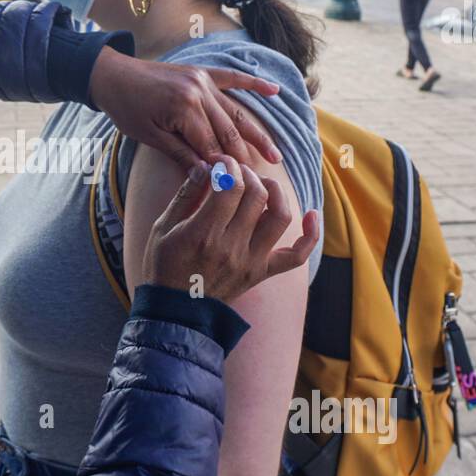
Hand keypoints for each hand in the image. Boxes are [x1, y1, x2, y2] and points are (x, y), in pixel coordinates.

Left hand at [89, 49, 283, 168]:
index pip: (211, 146)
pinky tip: (275, 91)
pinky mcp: (202, 71)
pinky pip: (233, 78)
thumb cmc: (126, 109)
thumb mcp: (150, 138)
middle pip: (228, 131)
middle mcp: (199, 92)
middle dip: (245, 157)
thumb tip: (209, 176)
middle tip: (262, 181)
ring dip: (256, 133)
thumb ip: (181, 155)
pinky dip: (254, 84)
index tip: (241, 189)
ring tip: (276, 154)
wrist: (112, 75)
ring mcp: (202, 80)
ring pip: (235, 112)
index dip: (225, 168)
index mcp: (184, 109)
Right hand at [142, 154, 319, 303]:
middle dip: (248, 173)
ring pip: (279, 217)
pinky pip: (296, 256)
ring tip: (262, 185)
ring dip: (276, 192)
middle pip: (256, 195)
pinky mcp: (261, 273)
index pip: (230, 186)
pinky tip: (312, 215)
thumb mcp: (163, 228)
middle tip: (236, 171)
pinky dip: (310, 235)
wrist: (176, 312)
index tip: (221, 162)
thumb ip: (186, 195)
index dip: (229, 166)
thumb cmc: (163, 267)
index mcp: (203, 234)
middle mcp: (231, 248)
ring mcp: (251, 262)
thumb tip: (207, 166)